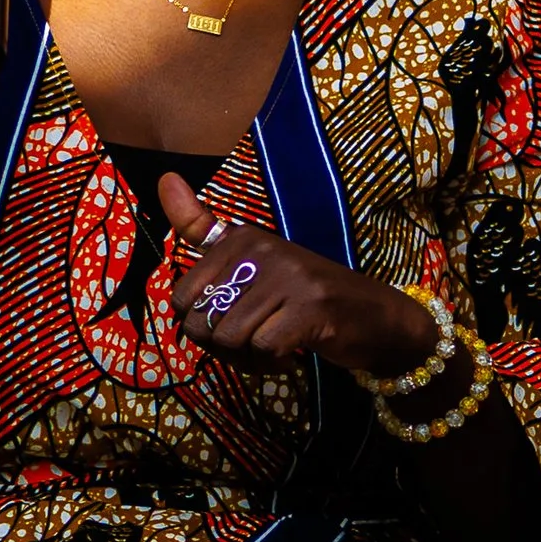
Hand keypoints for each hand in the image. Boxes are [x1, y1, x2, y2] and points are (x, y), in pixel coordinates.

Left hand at [158, 172, 434, 375]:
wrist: (376, 318)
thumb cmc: (304, 294)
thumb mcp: (250, 259)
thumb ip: (202, 227)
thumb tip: (164, 178)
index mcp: (240, 237)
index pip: (183, 296)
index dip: (201, 326)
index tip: (232, 323)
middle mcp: (261, 249)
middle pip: (202, 322)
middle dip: (222, 348)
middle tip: (253, 345)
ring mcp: (288, 276)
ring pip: (231, 338)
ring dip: (247, 359)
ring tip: (272, 350)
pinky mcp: (311, 306)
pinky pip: (263, 348)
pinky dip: (271, 362)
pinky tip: (290, 355)